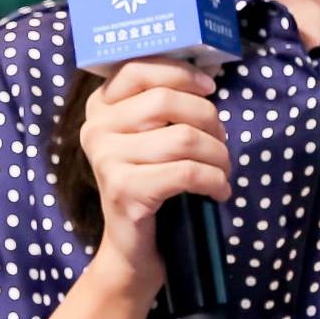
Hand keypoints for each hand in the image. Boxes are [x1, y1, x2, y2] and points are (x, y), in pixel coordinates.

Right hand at [80, 59, 229, 301]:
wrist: (133, 249)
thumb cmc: (151, 184)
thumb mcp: (153, 136)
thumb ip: (168, 103)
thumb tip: (210, 71)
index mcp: (99, 108)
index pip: (138, 69)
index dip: (180, 73)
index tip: (210, 87)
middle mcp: (95, 129)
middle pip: (165, 101)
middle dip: (208, 119)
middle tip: (222, 141)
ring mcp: (106, 160)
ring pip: (183, 137)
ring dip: (218, 155)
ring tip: (223, 170)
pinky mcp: (124, 190)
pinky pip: (186, 172)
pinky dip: (214, 180)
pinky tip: (219, 191)